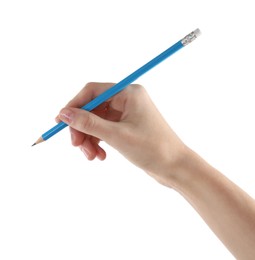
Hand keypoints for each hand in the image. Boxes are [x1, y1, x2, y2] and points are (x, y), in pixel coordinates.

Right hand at [58, 82, 186, 185]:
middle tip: (76, 146)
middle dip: (83, 128)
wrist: (175, 167)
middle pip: (93, 108)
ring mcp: (127, 114)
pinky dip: (99, 142)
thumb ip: (89, 123)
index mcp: (128, 93)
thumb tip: (64, 113)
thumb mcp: (117, 136)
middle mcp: (127, 100)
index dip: (74, 105)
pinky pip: (105, 130)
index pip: (92, 91)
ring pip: (97, 121)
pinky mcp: (127, 127)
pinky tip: (101, 156)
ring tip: (92, 157)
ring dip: (90, 138)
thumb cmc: (152, 149)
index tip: (60, 122)